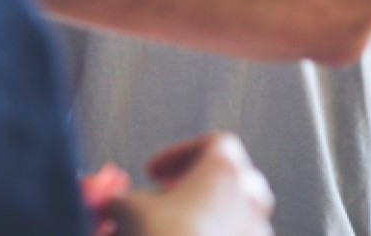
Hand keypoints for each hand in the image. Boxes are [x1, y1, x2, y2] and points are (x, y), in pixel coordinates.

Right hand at [107, 132, 273, 235]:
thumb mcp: (128, 210)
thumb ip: (120, 199)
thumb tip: (113, 204)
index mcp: (226, 170)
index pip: (214, 144)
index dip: (180, 154)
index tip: (153, 173)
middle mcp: (250, 197)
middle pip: (228, 178)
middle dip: (194, 187)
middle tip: (163, 201)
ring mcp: (257, 231)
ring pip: (233, 215)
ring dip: (202, 218)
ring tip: (165, 232)